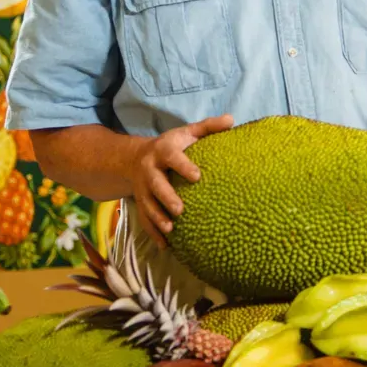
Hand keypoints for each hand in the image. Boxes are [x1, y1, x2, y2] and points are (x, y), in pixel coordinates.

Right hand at [130, 114, 234, 248]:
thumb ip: (208, 127)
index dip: (183, 166)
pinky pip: (144, 219)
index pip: (172, 157)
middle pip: (156, 184)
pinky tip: (165, 247)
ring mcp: (142, 188)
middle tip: (180, 210)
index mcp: (162, 151)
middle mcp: (149, 170)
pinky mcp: (140, 202)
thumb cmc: (171, 146)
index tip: (197, 177)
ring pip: (147, 204)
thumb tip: (232, 119)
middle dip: (166, 197)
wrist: (134, 158)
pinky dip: (153, 233)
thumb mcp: (187, 133)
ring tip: (171, 230)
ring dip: (157, 218)